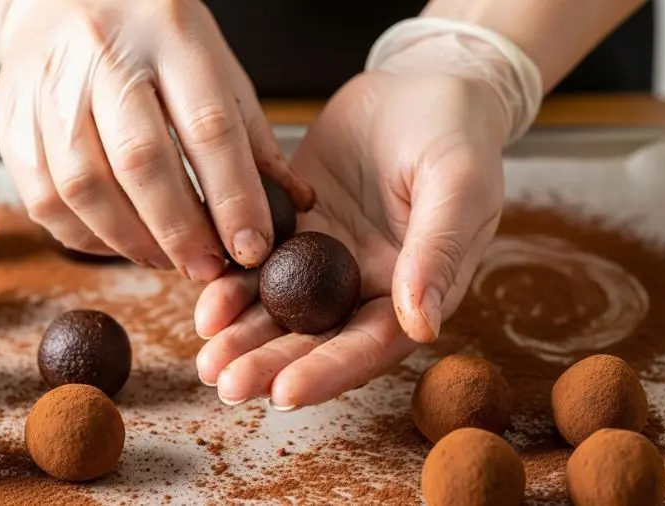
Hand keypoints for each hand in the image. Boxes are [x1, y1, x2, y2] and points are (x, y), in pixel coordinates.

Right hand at [0, 0, 313, 277]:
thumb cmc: (152, 35)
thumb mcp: (213, 63)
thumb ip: (250, 135)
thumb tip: (294, 204)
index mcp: (170, 34)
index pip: (207, 126)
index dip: (233, 197)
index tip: (252, 248)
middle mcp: (103, 55)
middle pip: (140, 160)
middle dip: (180, 230)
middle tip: (207, 269)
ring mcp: (47, 85)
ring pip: (82, 186)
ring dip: (130, 240)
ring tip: (166, 260)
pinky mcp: (9, 117)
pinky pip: (42, 197)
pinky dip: (84, 235)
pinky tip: (117, 242)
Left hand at [192, 70, 507, 408]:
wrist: (419, 82)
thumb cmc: (454, 133)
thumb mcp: (459, 186)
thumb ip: (440, 252)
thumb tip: (421, 325)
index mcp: (411, 289)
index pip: (369, 345)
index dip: (328, 372)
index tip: (284, 393)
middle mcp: (362, 284)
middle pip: (314, 338)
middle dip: (269, 364)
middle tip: (225, 382)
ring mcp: (323, 257)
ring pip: (278, 309)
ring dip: (242, 336)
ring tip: (206, 357)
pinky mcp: (291, 226)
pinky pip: (255, 262)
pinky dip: (231, 284)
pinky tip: (204, 302)